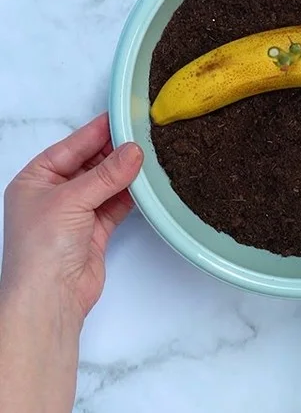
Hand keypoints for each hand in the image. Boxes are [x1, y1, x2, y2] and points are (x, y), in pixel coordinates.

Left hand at [1, 113, 143, 325]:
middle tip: (145, 135)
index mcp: (35, 180)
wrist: (50, 296)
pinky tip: (148, 183)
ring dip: (127, 173)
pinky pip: (117, 203)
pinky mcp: (95, 230)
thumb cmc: (41, 248)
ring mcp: (76, 212)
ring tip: (152, 156)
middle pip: (91, 163)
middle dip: (116, 152)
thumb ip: (106, 174)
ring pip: (107, 183)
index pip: (71, 147)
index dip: (97, 132)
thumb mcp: (71, 200)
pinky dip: (132, 194)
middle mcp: (54, 194)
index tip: (124, 116)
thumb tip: (134, 151)